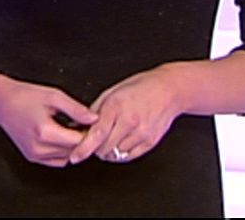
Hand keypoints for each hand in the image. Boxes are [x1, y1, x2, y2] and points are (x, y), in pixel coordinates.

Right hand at [0, 77, 98, 166]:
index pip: (78, 141)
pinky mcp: (32, 157)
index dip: (89, 132)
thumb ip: (76, 109)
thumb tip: (94, 119)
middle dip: (82, 139)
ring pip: (66, 158)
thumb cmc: (24, 96)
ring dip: (72, 146)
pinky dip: (62, 151)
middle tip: (84, 124)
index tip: (92, 123)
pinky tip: (61, 136)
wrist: (1, 102)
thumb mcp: (54, 96)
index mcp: (45, 132)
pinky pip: (56, 160)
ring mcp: (34, 155)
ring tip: (71, 128)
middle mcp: (39, 148)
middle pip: (73, 151)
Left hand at [68, 64, 184, 164]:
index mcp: (116, 106)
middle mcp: (129, 121)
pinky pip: (129, 157)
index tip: (75, 156)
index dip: (83, 148)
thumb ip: (95, 111)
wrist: (169, 90)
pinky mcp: (150, 142)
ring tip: (111, 137)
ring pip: (116, 154)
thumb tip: (79, 126)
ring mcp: (141, 133)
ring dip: (108, 151)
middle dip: (95, 148)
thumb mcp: (112, 92)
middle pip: (104, 148)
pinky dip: (121, 153)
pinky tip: (121, 142)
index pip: (97, 133)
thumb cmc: (140, 88)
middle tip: (94, 141)